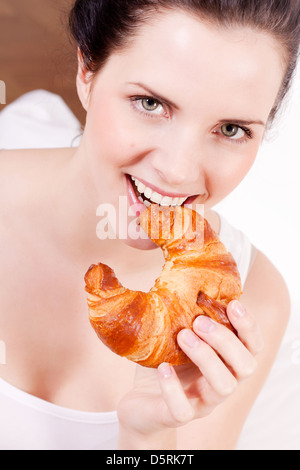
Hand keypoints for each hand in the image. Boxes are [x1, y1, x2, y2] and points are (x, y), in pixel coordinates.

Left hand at [117, 301, 263, 445]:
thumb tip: (180, 278)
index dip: (249, 326)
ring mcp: (202, 402)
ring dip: (206, 357)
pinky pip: (183, 410)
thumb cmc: (164, 365)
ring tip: (182, 337)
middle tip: (199, 321)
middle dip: (226, 340)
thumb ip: (185, 317)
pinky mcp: (177, 417)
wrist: (140, 404)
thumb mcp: (175, 338)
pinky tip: (162, 368)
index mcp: (225, 362)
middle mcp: (220, 383)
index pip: (252, 346)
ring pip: (223, 386)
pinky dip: (173, 388)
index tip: (233, 304)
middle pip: (245, 366)